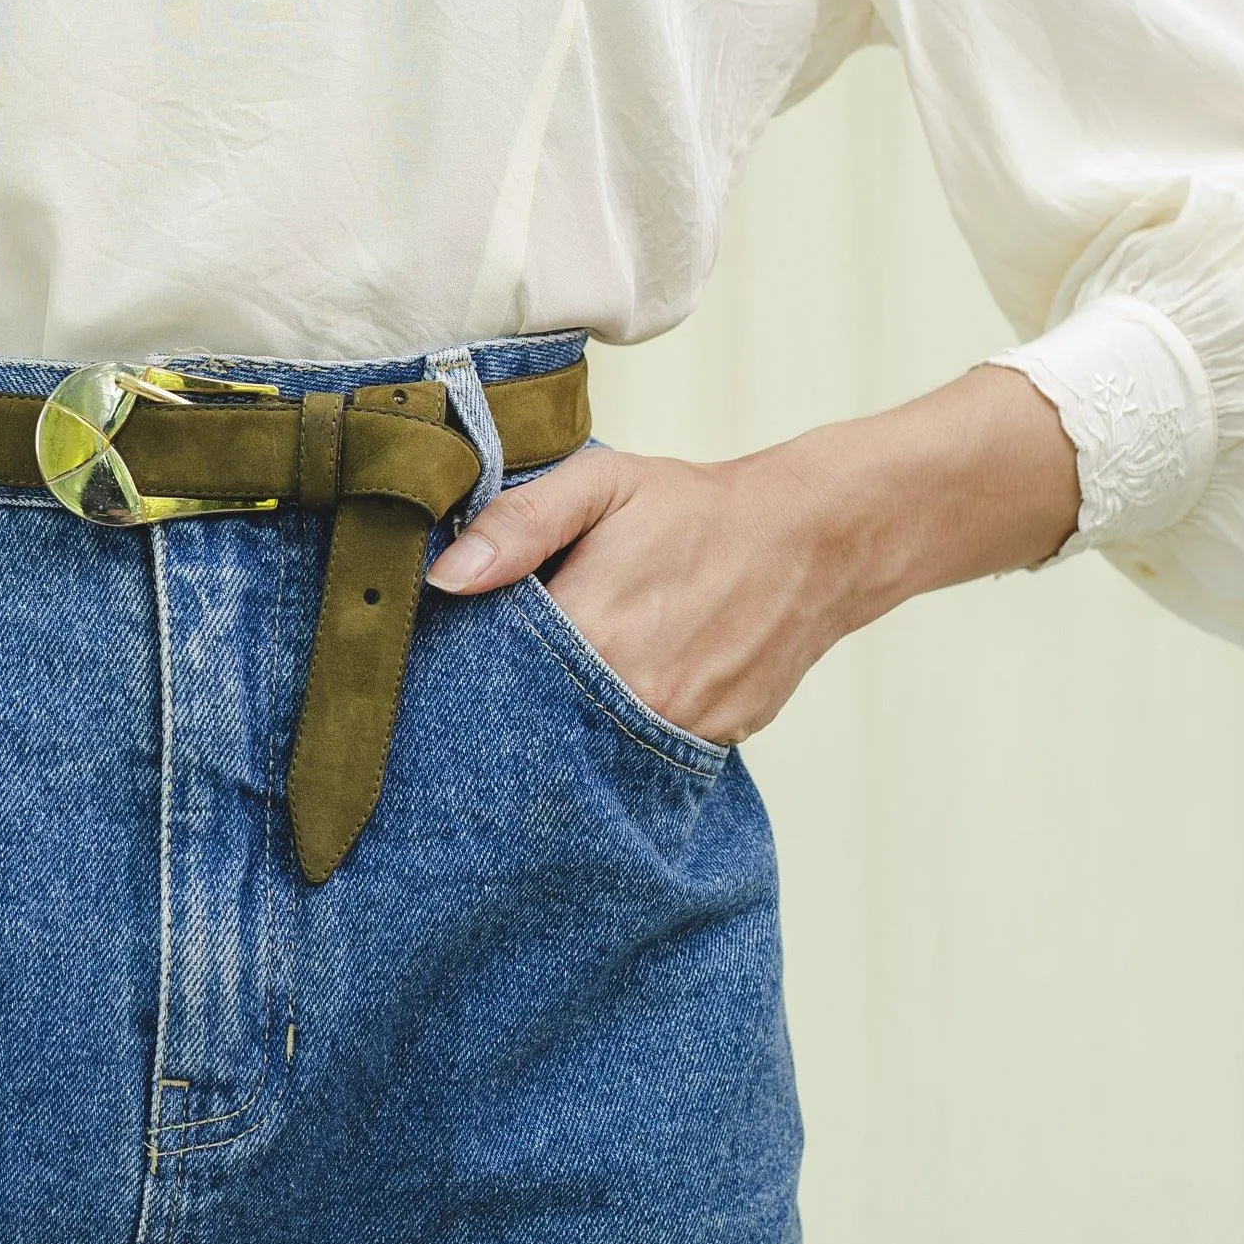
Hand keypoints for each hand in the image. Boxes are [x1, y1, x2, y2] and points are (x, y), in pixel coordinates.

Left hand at [420, 365, 1079, 747]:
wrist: (813, 539)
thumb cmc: (696, 506)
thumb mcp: (600, 485)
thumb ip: (517, 524)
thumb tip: (444, 577)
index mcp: (592, 631)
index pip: (493, 682)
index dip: (459, 682)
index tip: (429, 682)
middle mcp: (631, 696)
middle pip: (533, 729)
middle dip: (502, 720)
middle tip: (468, 707)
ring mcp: (673, 730)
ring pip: (584, 752)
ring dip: (557, 733)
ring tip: (538, 707)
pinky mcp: (707, 746)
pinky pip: (636, 759)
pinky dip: (612, 740)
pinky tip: (599, 710)